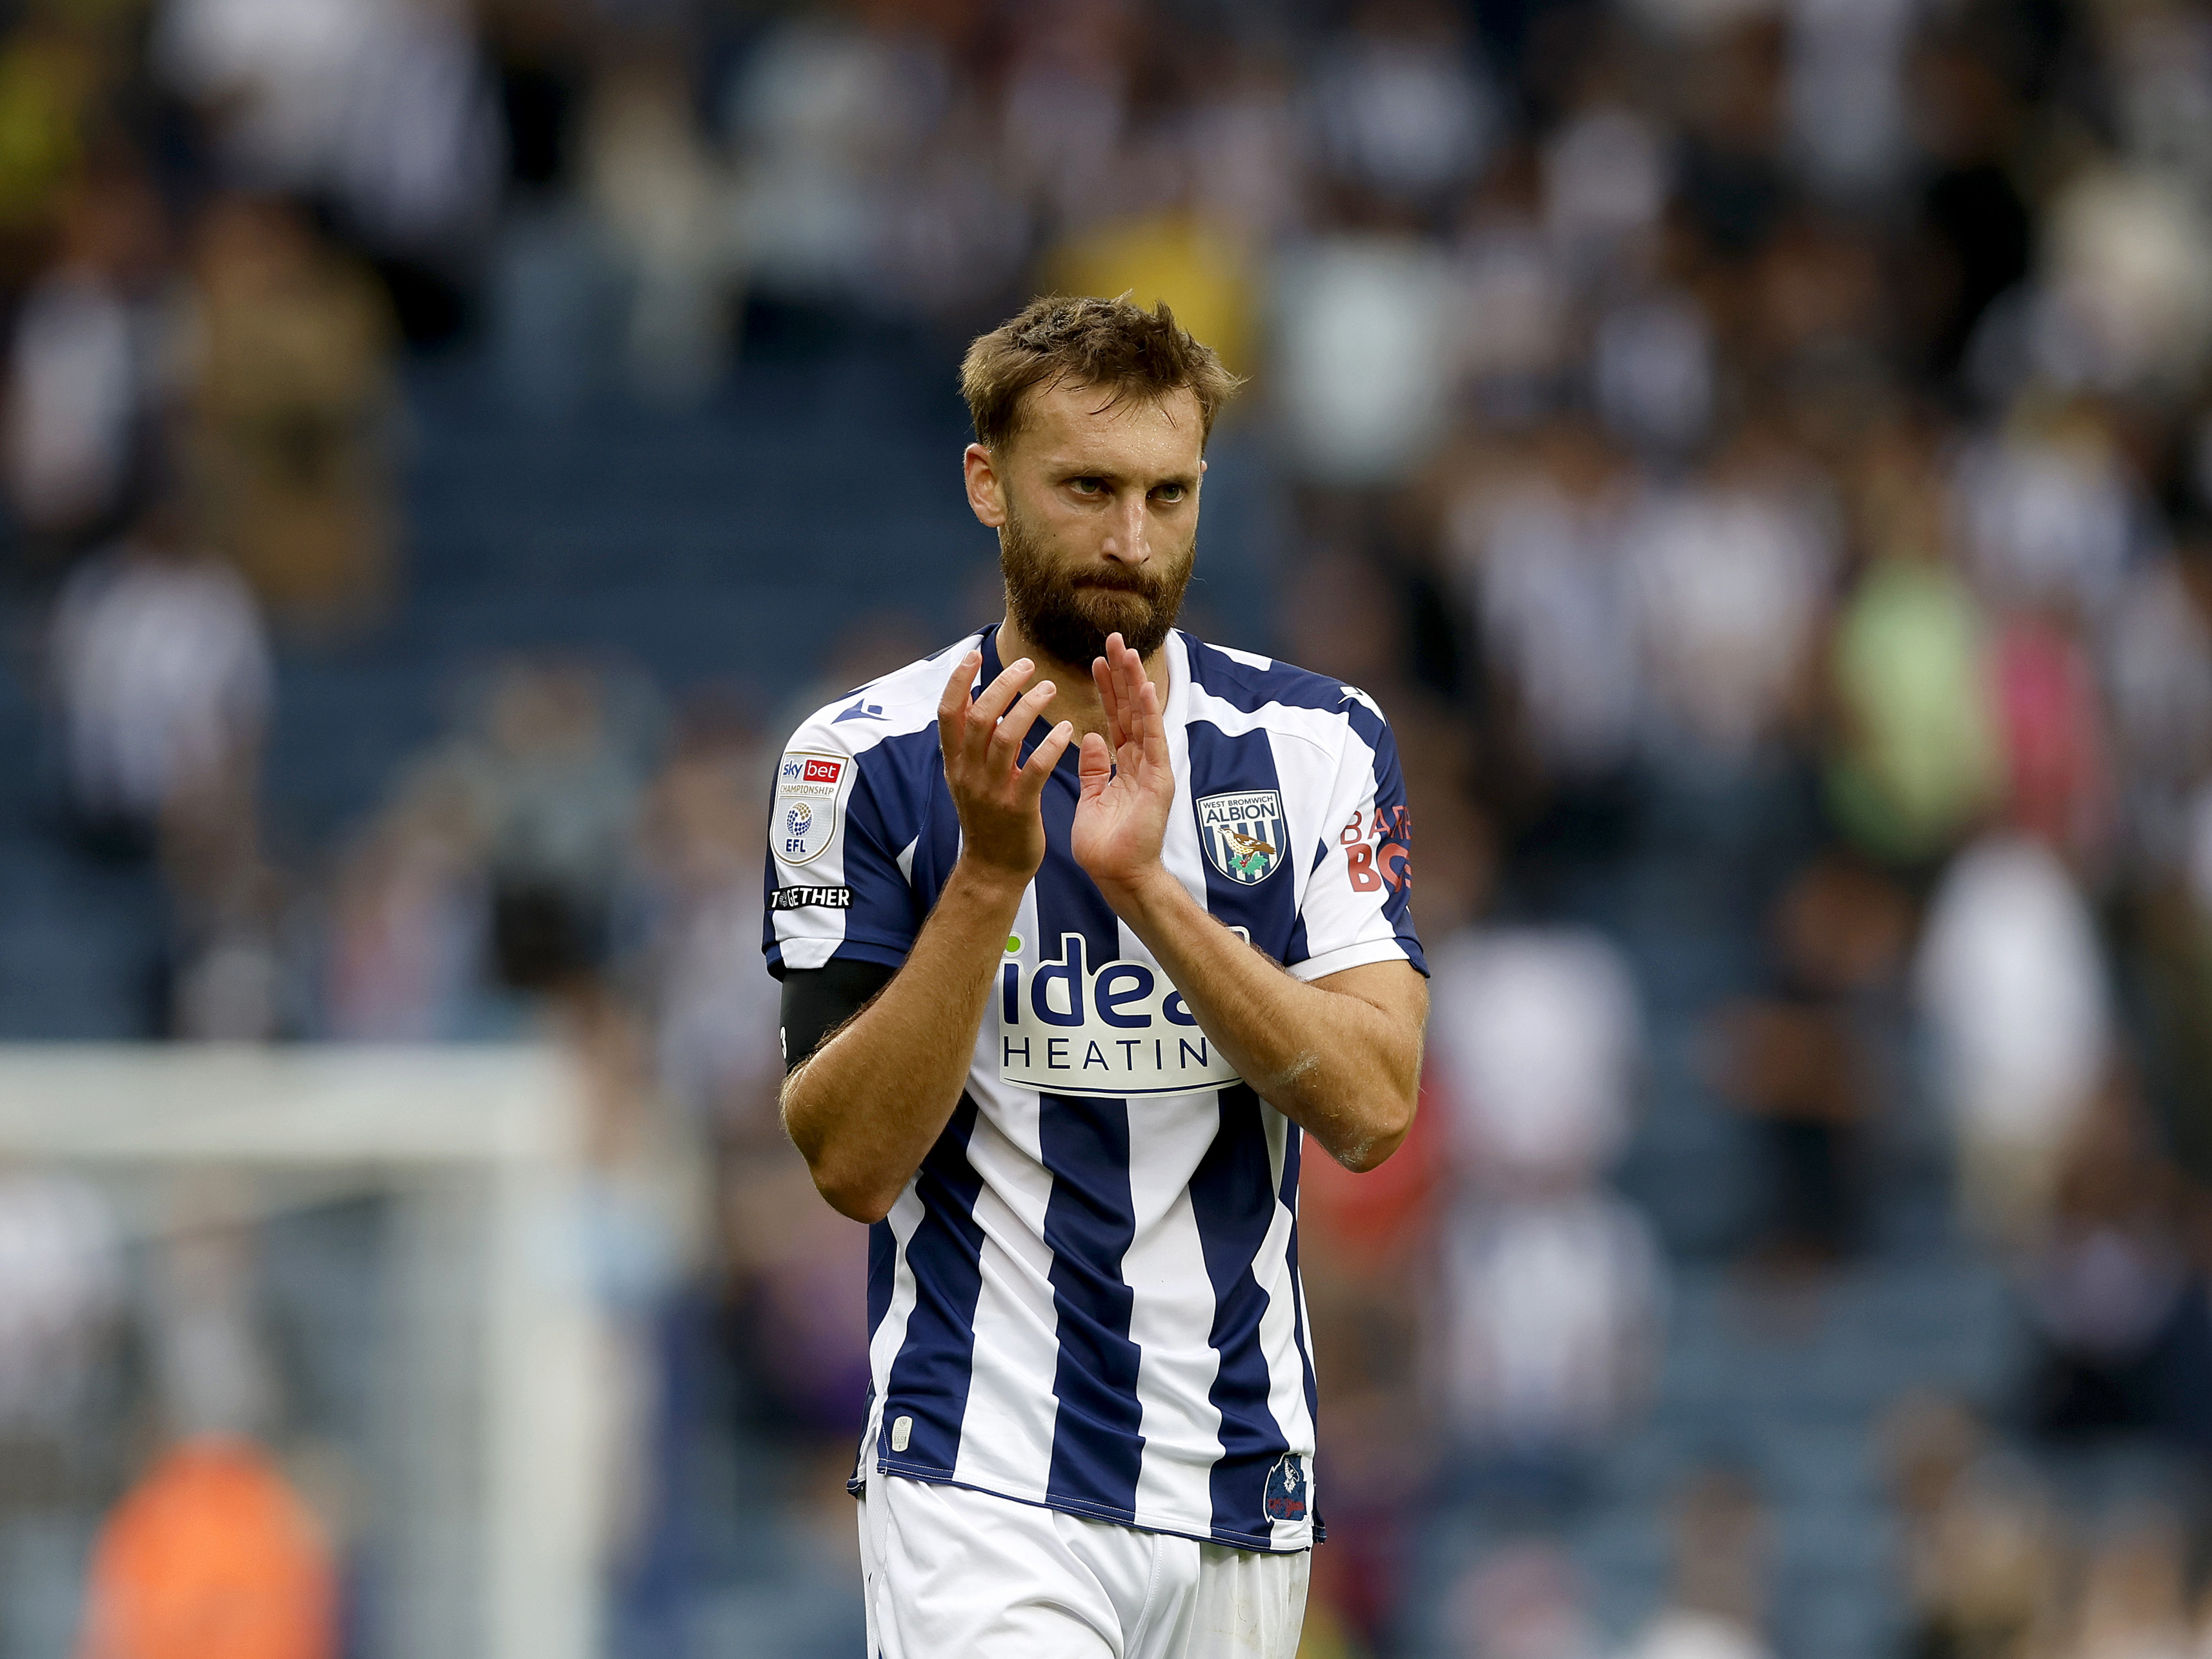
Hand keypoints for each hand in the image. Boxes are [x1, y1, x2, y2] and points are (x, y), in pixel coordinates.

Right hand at [938, 649, 1073, 884]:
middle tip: (1028, 666)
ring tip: (1051, 688)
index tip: (975, 654)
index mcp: (954, 762)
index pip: (948, 712)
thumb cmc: (987, 818)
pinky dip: (1051, 745)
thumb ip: (972, 743)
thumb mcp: (968, 777)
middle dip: (1002, 685)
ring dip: (1029, 707)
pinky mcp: (1018, 807)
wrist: (993, 869)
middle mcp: (967, 772)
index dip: (959, 680)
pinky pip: (1034, 768)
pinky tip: (1067, 730)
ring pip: (1005, 737)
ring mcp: (991, 791)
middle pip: (979, 716)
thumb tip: (978, 700)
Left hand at [1073, 632, 1175, 905]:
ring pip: (1143, 718)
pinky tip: (1145, 688)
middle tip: (1114, 639)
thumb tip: (1090, 736)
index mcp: (1125, 765)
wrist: (1117, 875)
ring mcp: (1152, 769)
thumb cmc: (1105, 844)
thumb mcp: (1093, 797)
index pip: (1115, 718)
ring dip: (1135, 683)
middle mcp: (1142, 761)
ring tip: (1127, 652)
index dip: (1107, 689)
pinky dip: (1151, 714)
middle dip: (1123, 674)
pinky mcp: (1158, 780)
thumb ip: (1094, 767)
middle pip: (1131, 709)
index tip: (1097, 660)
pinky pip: (1154, 741)